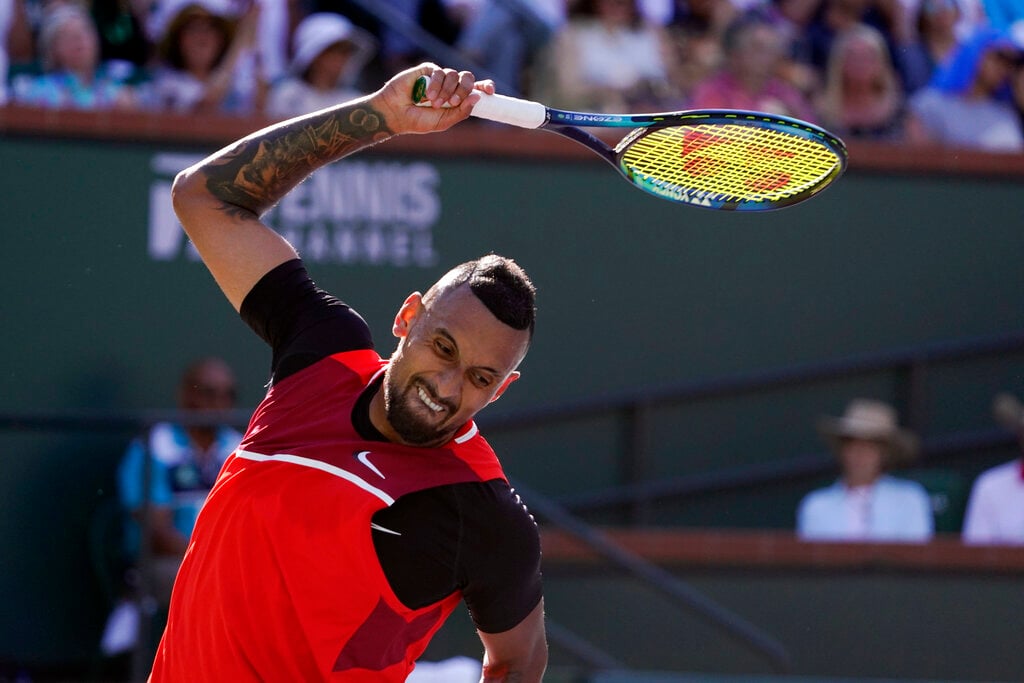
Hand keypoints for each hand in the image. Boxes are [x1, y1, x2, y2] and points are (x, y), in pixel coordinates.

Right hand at [373, 62, 494, 134]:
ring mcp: (439, 77)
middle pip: (468, 78)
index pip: (475, 88)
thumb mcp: (443, 122)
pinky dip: (436, 85)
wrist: (396, 114)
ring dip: (447, 91)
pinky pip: (439, 71)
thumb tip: (478, 97)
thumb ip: (461, 112)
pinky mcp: (427, 70)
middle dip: (464, 90)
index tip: (490, 91)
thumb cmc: (418, 120)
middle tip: (452, 103)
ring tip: (435, 104)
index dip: (485, 87)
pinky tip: (427, 96)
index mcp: (456, 98)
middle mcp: (449, 86)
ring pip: (454, 74)